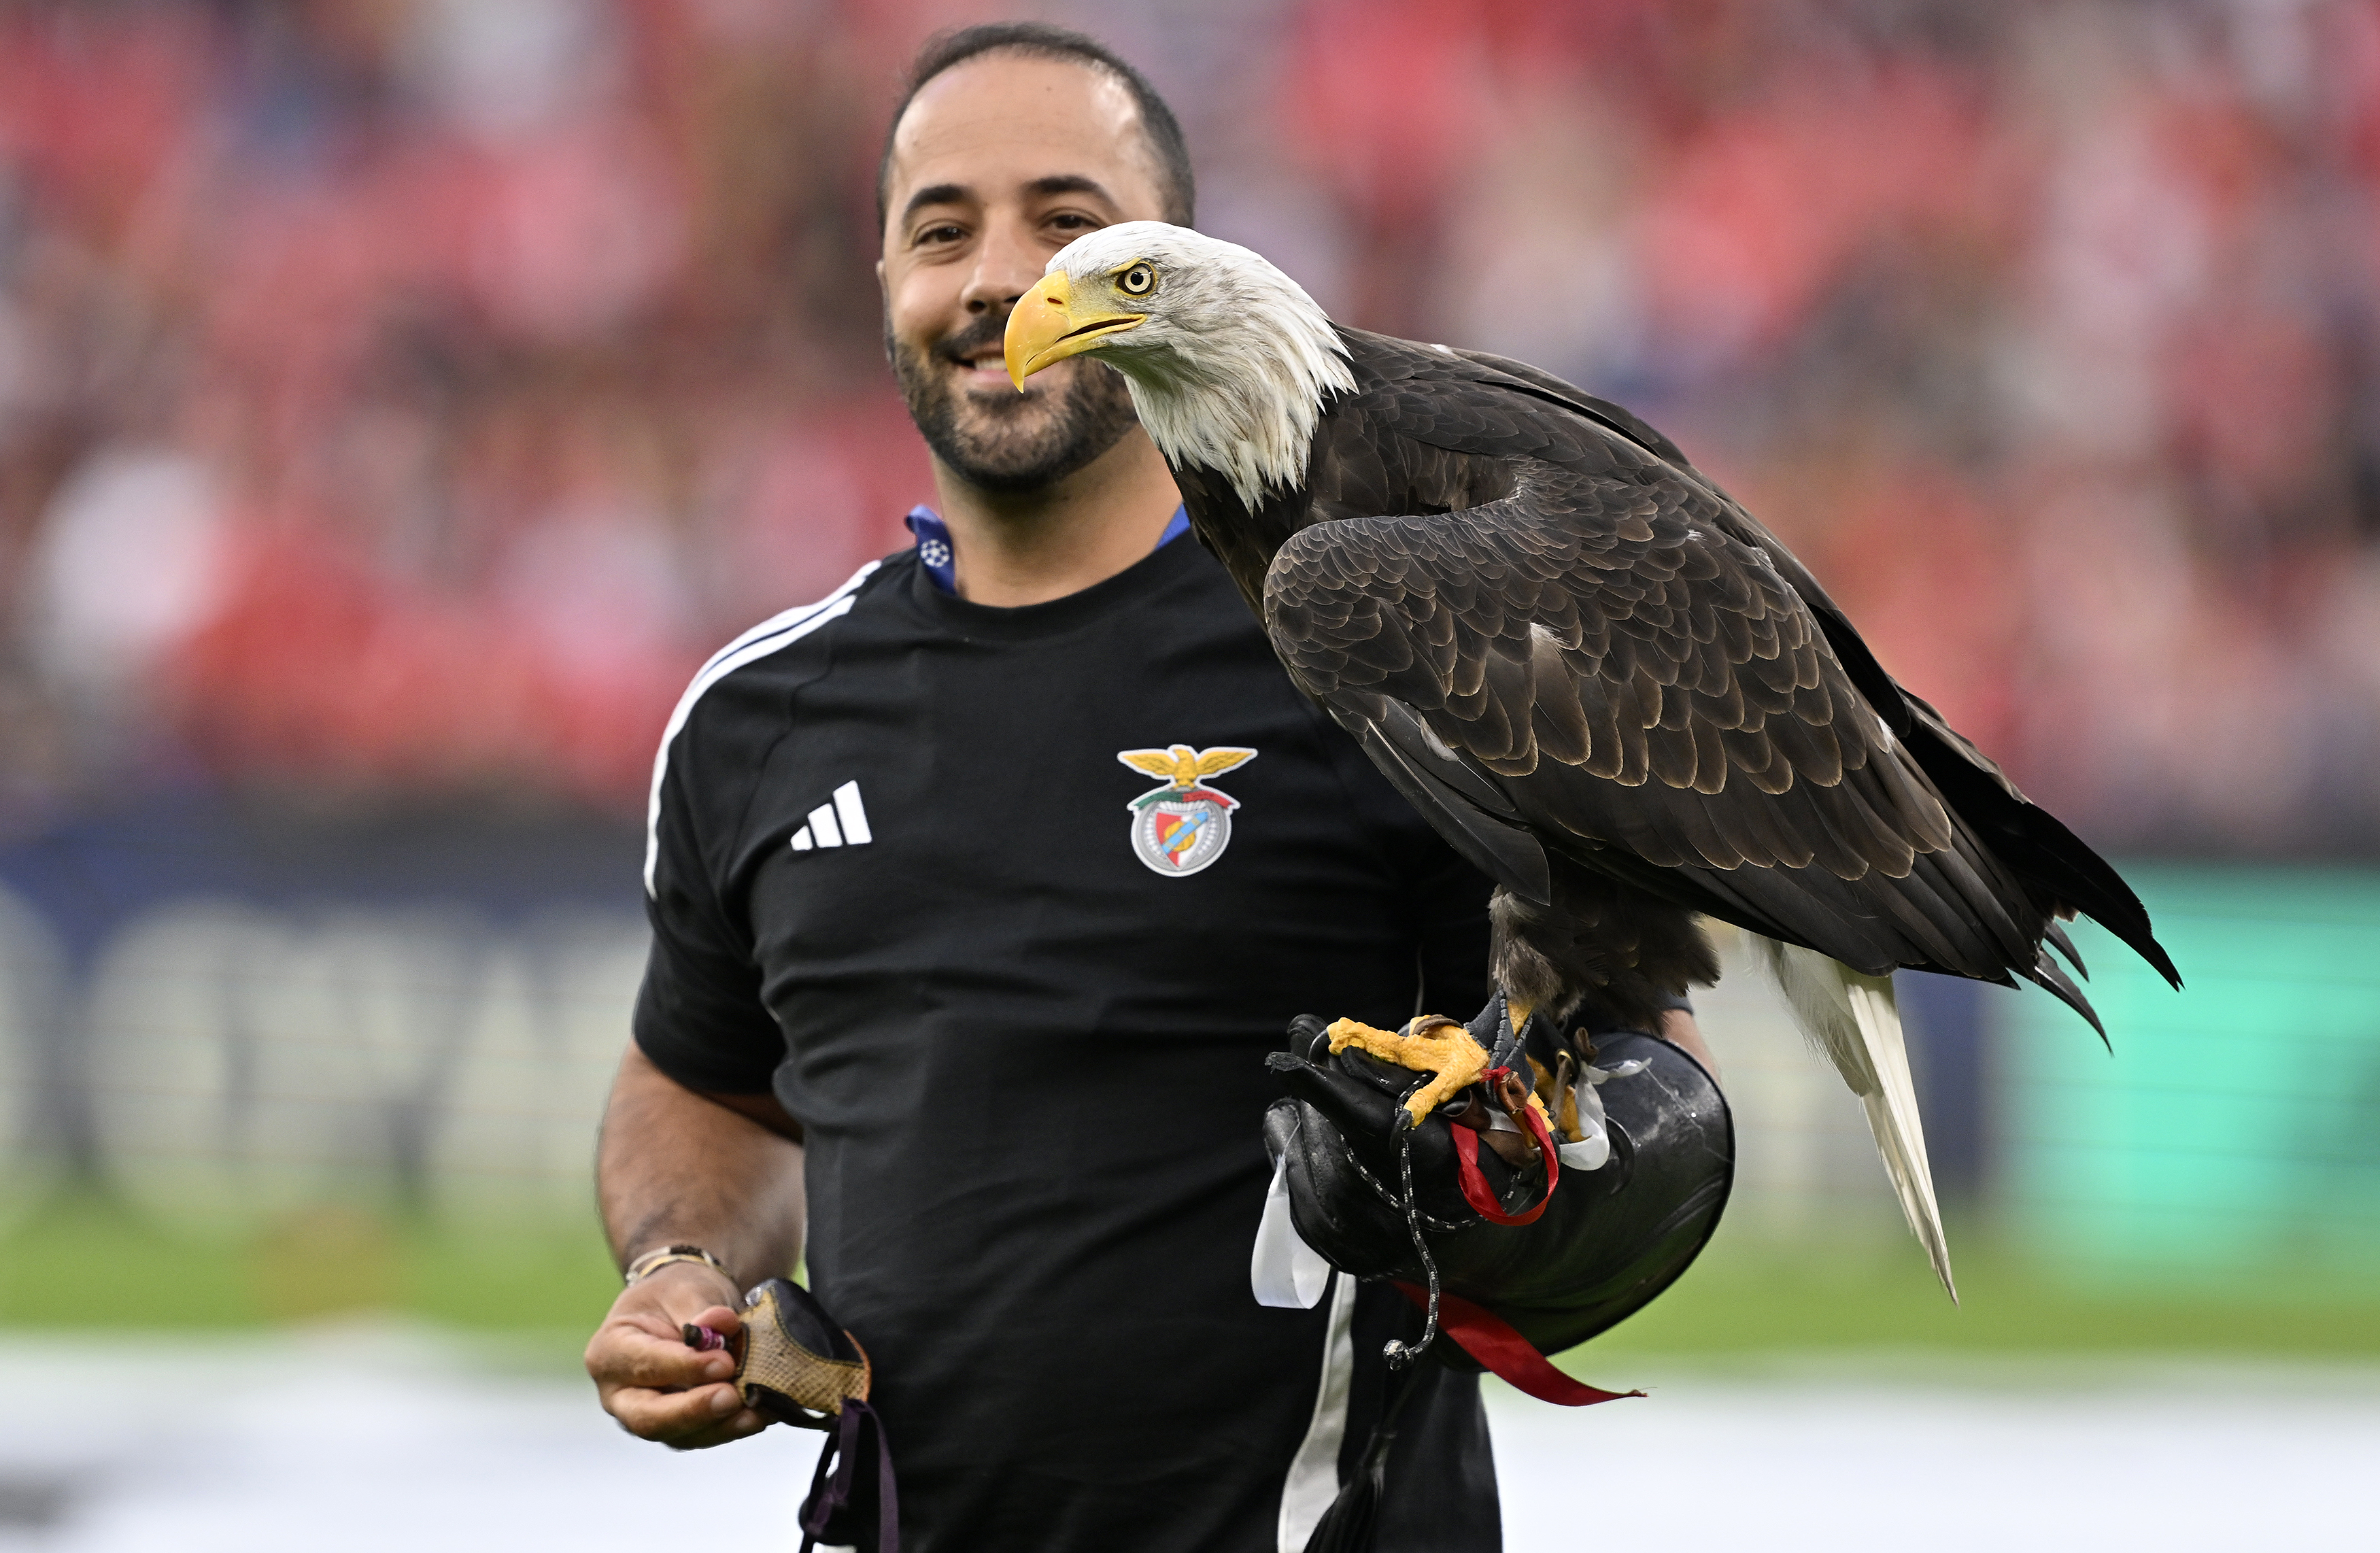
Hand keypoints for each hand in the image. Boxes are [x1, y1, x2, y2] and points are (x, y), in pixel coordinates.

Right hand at [585, 1261, 768, 1448]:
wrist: (682, 1307)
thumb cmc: (676, 1294)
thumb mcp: (685, 1288)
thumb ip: (701, 1308)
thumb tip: (722, 1325)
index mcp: (609, 1351)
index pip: (643, 1365)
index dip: (684, 1367)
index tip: (723, 1362)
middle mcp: (619, 1394)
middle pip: (649, 1418)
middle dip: (693, 1411)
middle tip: (732, 1397)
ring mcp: (647, 1416)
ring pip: (679, 1435)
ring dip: (720, 1425)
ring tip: (756, 1409)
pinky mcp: (677, 1429)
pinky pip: (702, 1436)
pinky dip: (732, 1427)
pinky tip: (760, 1414)